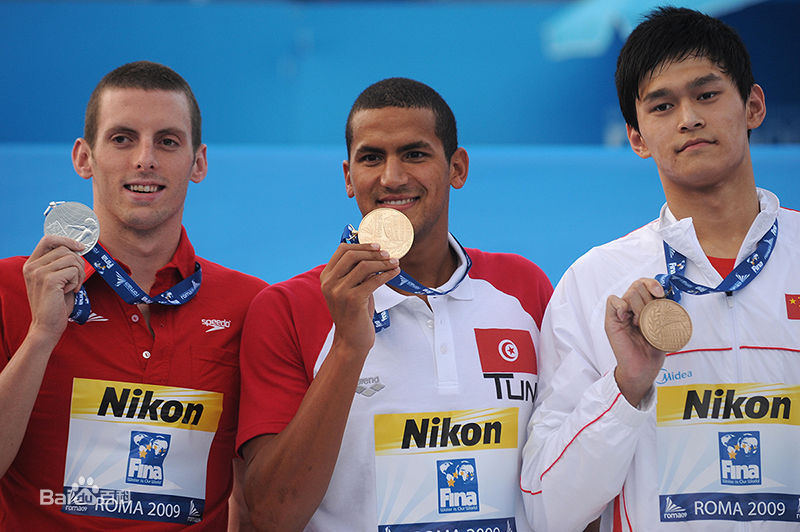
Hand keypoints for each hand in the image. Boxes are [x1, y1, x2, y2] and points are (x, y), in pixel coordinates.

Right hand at [22, 235, 86, 338]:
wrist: (47, 325)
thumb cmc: (55, 303)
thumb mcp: (56, 279)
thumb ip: (61, 264)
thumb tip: (79, 249)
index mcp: (32, 264)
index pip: (48, 239)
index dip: (67, 240)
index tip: (80, 247)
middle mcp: (32, 266)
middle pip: (65, 249)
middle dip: (79, 263)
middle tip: (77, 279)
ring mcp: (39, 272)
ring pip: (72, 259)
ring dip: (79, 273)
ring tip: (73, 286)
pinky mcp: (49, 280)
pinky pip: (73, 271)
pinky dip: (77, 281)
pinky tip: (69, 291)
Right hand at [320, 243, 399, 357]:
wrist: (351, 340)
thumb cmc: (353, 314)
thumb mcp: (349, 289)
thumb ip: (355, 272)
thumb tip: (374, 253)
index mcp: (326, 277)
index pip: (342, 250)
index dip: (361, 245)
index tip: (376, 246)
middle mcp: (329, 283)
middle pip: (352, 255)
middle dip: (373, 252)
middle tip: (388, 254)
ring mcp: (340, 291)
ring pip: (365, 266)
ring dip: (383, 263)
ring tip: (394, 263)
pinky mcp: (353, 299)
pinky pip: (374, 280)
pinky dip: (387, 274)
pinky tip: (395, 273)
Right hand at [604, 278, 665, 406]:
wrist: (643, 368)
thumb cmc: (652, 350)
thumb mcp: (664, 327)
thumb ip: (664, 312)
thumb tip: (668, 300)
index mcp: (644, 307)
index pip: (645, 284)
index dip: (653, 284)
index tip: (661, 294)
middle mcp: (632, 308)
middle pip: (638, 286)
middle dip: (648, 300)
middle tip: (650, 318)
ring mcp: (621, 313)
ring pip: (630, 293)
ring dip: (639, 307)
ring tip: (640, 323)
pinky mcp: (611, 320)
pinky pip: (613, 301)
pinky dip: (621, 306)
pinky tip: (627, 317)